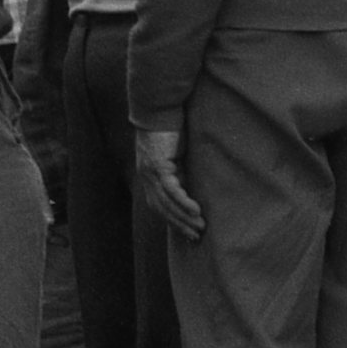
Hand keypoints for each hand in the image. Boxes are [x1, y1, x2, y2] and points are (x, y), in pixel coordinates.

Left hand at [132, 120, 206, 241]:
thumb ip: (181, 172)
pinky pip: (171, 189)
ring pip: (166, 202)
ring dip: (183, 217)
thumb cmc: (171, 130)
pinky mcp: (158, 165)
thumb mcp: (177, 156)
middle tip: (196, 238)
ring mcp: (150, 172)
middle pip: (161, 208)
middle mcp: (146, 176)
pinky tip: (196, 211)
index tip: (188, 234)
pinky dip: (183, 202)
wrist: (161, 109)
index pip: (159, 205)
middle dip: (178, 225)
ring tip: (200, 228)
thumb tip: (195, 188)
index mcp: (148, 175)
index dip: (172, 221)